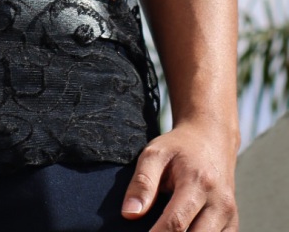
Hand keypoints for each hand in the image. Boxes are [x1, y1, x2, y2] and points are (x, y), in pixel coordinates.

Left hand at [122, 120, 237, 230]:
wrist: (211, 139)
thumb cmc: (179, 148)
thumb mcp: (155, 154)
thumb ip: (142, 183)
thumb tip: (129, 214)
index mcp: (197, 182)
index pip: (176, 222)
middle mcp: (219, 202)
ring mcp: (229, 215)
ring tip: (165, 231)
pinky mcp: (233, 223)